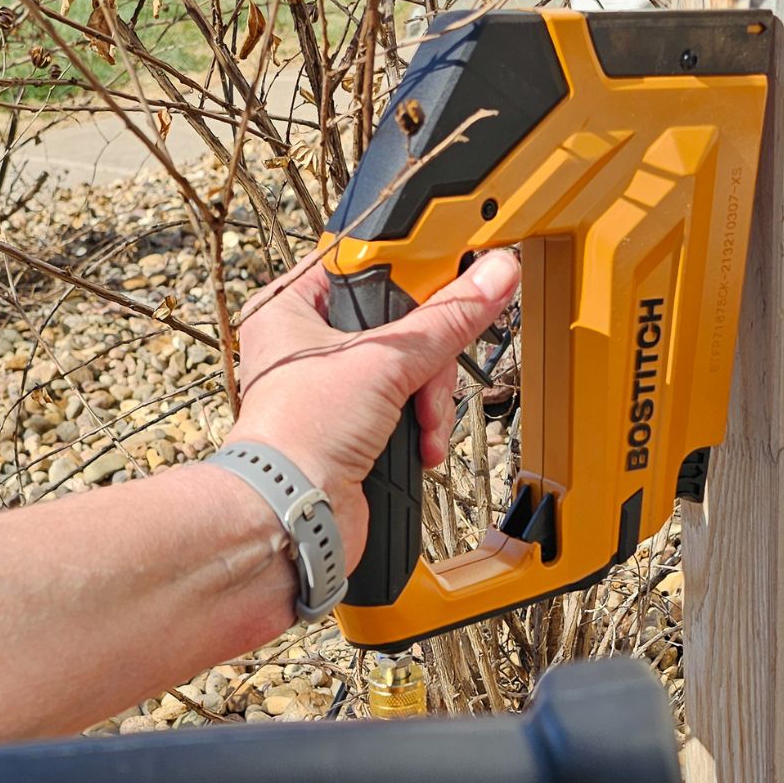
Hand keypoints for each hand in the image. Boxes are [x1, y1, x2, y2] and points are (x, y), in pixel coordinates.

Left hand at [225, 251, 519, 568]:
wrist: (292, 519)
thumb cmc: (299, 435)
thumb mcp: (384, 361)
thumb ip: (446, 318)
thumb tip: (491, 275)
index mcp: (292, 307)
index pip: (364, 264)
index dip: (409, 268)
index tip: (453, 263)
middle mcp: (309, 344)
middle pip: (399, 320)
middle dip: (427, 355)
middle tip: (433, 364)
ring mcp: (335, 388)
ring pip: (411, 367)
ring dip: (429, 397)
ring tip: (422, 420)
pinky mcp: (357, 426)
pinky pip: (408, 407)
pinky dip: (422, 425)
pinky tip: (420, 443)